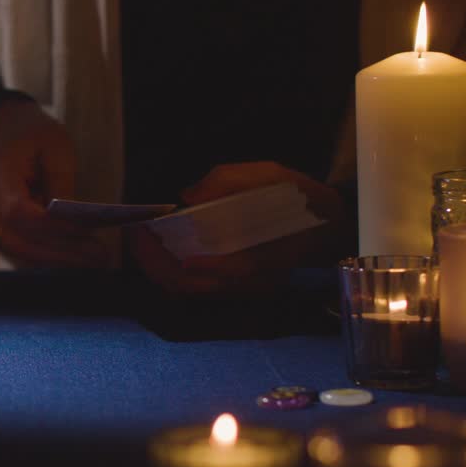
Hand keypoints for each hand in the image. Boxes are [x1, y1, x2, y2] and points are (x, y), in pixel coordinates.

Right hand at [0, 100, 112, 267]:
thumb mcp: (57, 149)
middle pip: (18, 239)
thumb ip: (62, 186)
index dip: (55, 229)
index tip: (88, 235)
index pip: (21, 214)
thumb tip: (74, 225)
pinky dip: (44, 253)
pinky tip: (72, 255)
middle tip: (99, 257)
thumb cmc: (33, 133)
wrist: (10, 129)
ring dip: (56, 258)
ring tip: (90, 259)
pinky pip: (17, 246)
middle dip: (61, 252)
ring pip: (18, 249)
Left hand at [131, 162, 343, 293]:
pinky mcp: (231, 288)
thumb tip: (189, 195)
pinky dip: (168, 271)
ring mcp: (242, 289)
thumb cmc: (300, 197)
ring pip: (190, 292)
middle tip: (136, 235)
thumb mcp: (273, 175)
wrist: (329, 225)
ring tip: (138, 241)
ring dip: (158, 269)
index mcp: (273, 254)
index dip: (205, 265)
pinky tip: (154, 249)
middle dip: (159, 265)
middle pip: (199, 287)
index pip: (238, 270)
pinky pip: (192, 287)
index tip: (178, 248)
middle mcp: (255, 281)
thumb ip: (232, 180)